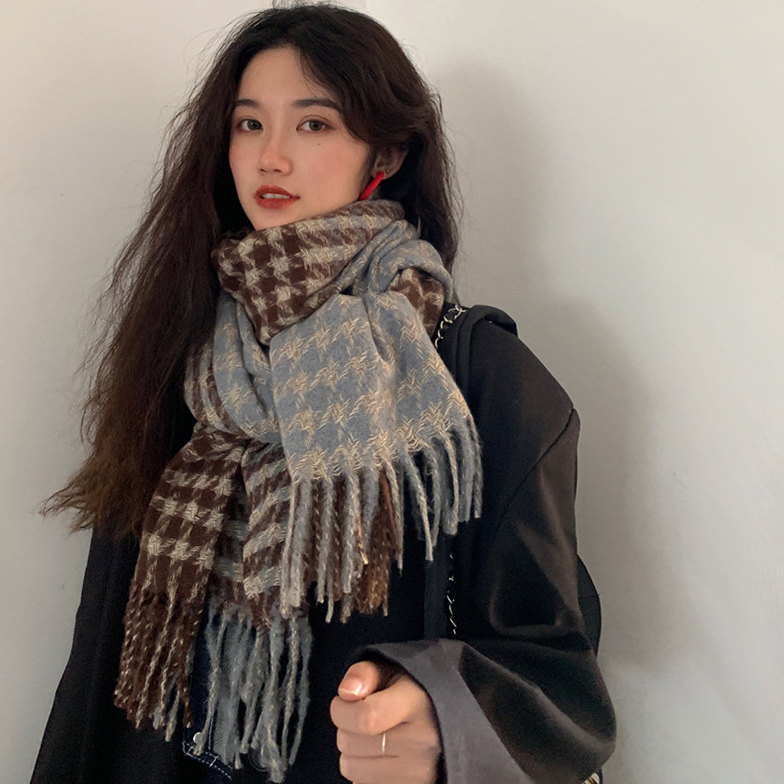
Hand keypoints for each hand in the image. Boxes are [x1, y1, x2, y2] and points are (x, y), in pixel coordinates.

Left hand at [330, 660, 441, 783]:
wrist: (443, 726)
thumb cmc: (410, 694)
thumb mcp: (391, 672)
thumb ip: (365, 673)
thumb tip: (347, 692)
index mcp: (418, 703)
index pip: (366, 717)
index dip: (343, 709)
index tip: (345, 700)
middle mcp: (422, 741)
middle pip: (351, 742)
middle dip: (345, 726)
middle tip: (362, 716)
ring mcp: (418, 772)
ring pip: (350, 767)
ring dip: (351, 751)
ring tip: (371, 737)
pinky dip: (361, 771)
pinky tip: (379, 756)